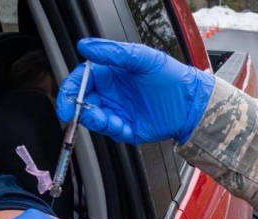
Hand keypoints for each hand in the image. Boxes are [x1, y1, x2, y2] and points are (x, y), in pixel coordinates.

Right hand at [57, 38, 214, 144]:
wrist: (191, 102)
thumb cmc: (170, 76)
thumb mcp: (142, 58)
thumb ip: (113, 53)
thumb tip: (84, 46)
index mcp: (109, 75)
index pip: (81, 81)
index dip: (70, 89)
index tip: (66, 99)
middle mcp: (111, 94)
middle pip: (82, 102)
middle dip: (78, 109)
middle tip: (79, 113)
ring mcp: (119, 112)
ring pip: (95, 119)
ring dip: (96, 120)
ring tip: (107, 118)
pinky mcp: (128, 129)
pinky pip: (113, 132)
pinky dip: (113, 130)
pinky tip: (123, 126)